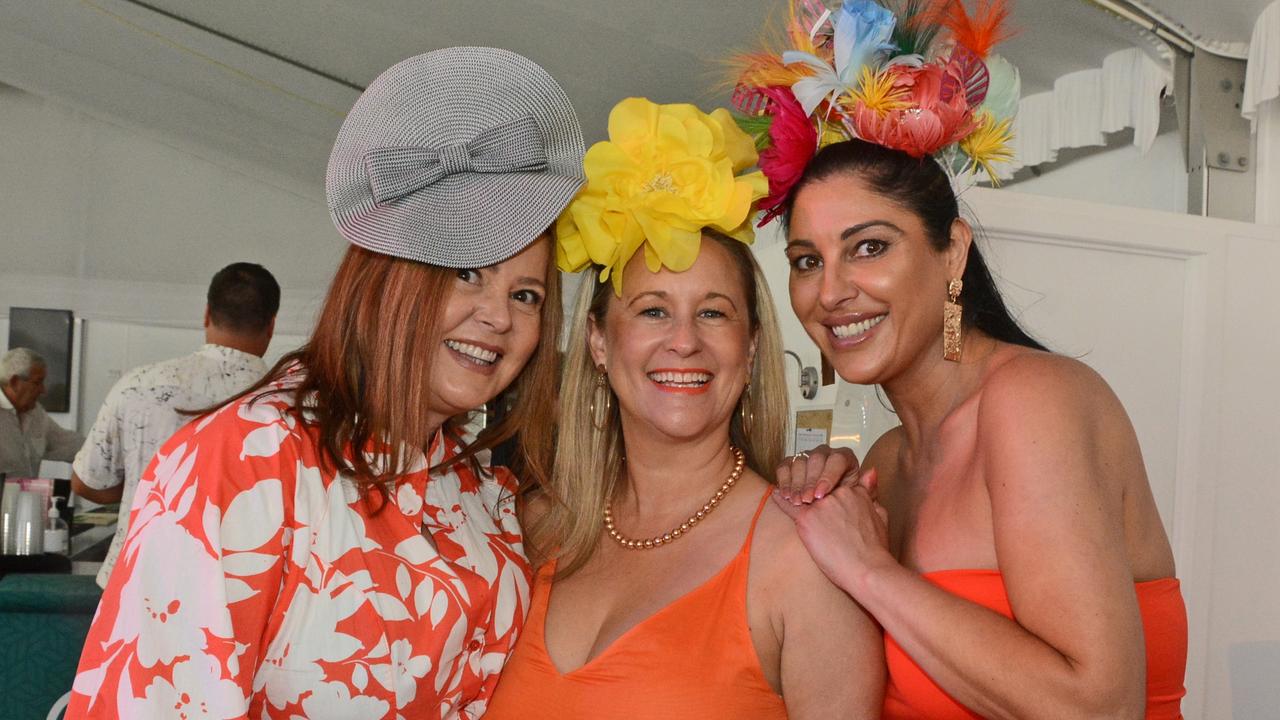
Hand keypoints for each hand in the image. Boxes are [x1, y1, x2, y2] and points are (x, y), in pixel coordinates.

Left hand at [772, 471, 893, 595]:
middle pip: (819, 490)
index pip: (835, 484)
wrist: (867, 569)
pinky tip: (776, 494)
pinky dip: (782, 499)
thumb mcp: (880, 514)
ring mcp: (820, 505)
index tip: (826, 501)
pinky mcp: (807, 519)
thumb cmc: (875, 549)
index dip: (830, 494)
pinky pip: (790, 506)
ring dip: (798, 498)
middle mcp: (836, 493)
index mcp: (853, 491)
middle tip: (816, 514)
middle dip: (815, 499)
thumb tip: (870, 472)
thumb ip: (870, 491)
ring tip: (792, 500)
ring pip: (804, 496)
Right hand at [775, 444, 867, 504]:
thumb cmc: (848, 508)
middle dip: (810, 481)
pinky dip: (784, 480)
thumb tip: (872, 472)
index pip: (837, 460)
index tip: (821, 495)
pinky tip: (786, 495)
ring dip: (796, 483)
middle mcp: (826, 453)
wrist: (833, 516)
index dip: (828, 477)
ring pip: (800, 462)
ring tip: (796, 501)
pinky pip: (785, 466)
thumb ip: (867, 489)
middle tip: (807, 500)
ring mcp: (808, 457)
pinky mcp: (792, 464)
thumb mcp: (860, 501)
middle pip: (816, 459)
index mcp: (845, 458)